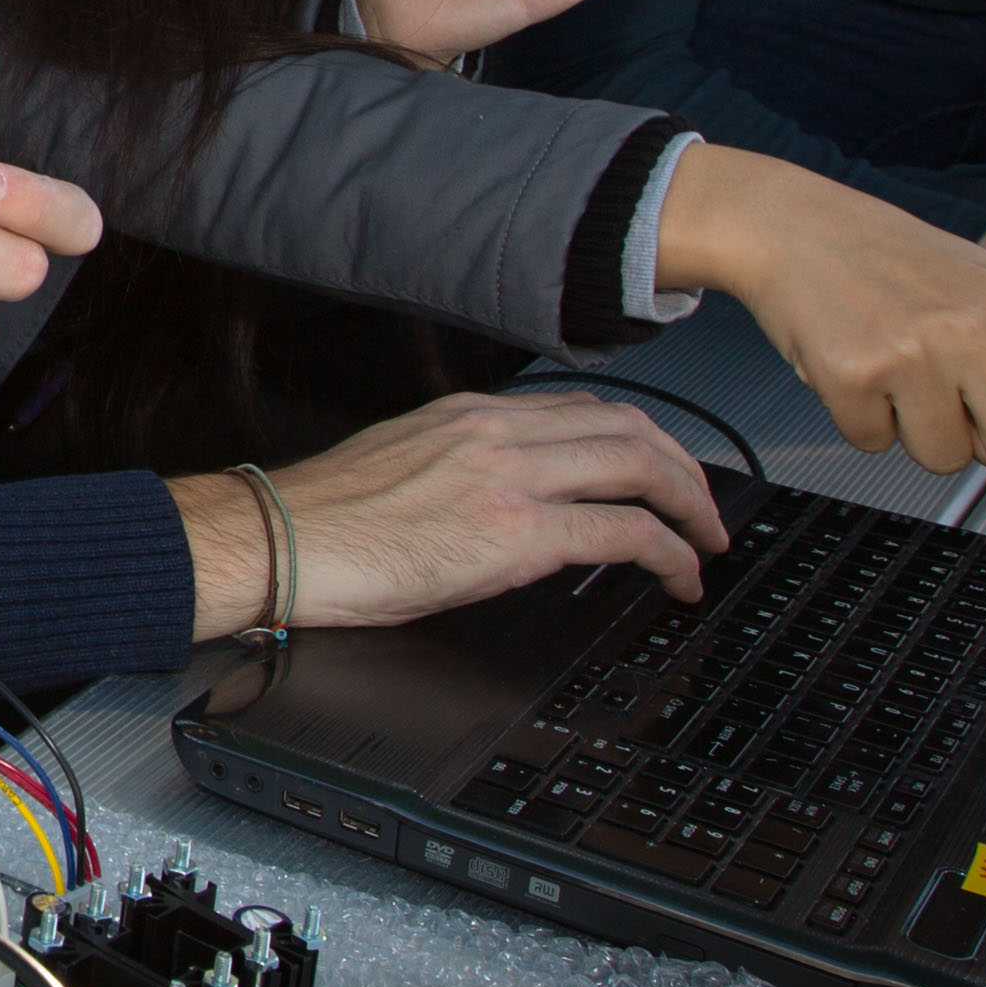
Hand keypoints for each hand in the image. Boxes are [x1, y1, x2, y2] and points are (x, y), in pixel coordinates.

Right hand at [175, 394, 729, 633]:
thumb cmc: (322, 520)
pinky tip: (678, 577)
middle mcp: (497, 432)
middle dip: (683, 468)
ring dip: (690, 505)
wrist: (279, 541)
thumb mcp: (401, 466)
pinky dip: (669, 553)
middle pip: (629, 428)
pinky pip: (624, 532)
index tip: (657, 470)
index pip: (582, 409)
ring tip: (706, 541)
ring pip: (641, 467)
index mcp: (470, 415)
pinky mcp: (515, 534)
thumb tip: (497, 497)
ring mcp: (510, 478)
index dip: (639, 440)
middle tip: (705, 509)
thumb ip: (460, 465)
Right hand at [660, 149, 985, 477]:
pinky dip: (861, 421)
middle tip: (957, 394)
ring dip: (920, 430)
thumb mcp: (983, 296)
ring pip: (947, 459)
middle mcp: (982, 329)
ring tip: (897, 364)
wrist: (795, 224)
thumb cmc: (894, 261)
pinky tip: (852, 365)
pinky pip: (876, 447)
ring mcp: (919, 352)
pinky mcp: (856, 374)